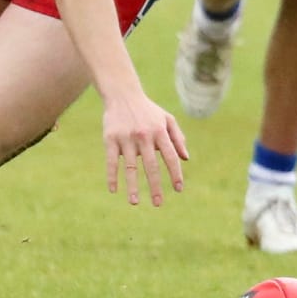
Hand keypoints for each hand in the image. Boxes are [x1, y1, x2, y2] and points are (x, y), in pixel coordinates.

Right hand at [102, 91, 188, 205]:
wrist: (122, 94)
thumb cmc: (147, 110)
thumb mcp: (166, 119)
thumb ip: (177, 138)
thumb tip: (186, 159)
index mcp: (159, 132)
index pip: (170, 156)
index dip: (175, 173)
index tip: (178, 189)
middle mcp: (144, 136)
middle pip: (151, 166)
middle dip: (155, 186)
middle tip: (158, 203)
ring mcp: (126, 138)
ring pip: (130, 167)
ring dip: (132, 186)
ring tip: (134, 203)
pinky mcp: (110, 138)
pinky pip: (112, 161)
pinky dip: (112, 176)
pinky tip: (113, 190)